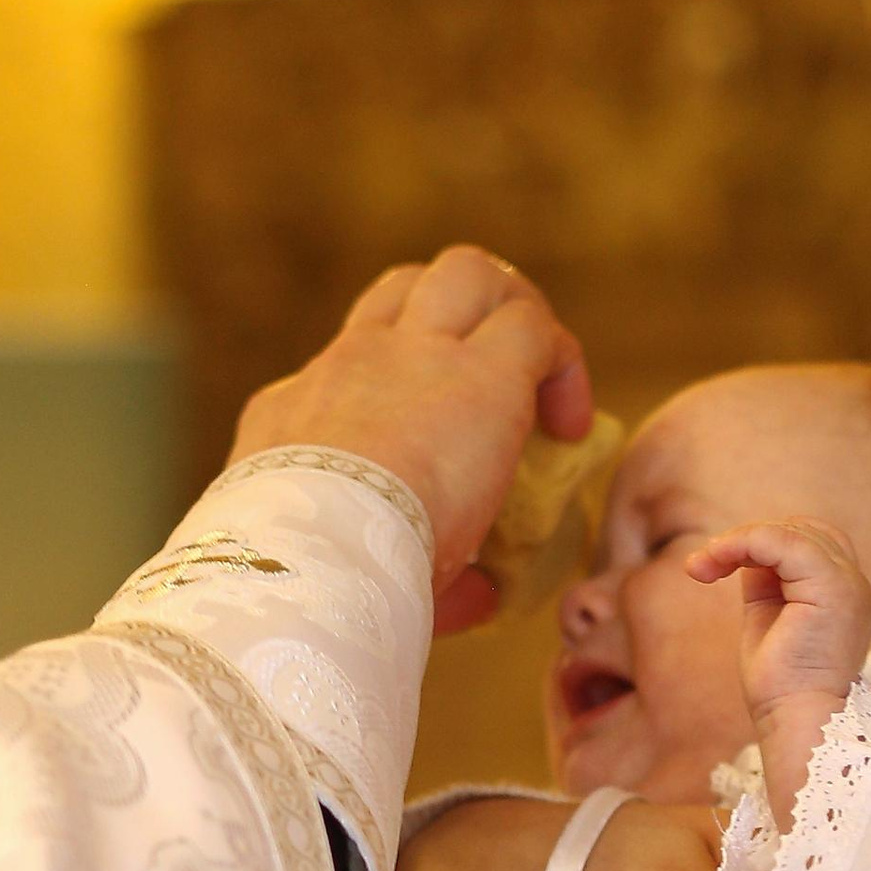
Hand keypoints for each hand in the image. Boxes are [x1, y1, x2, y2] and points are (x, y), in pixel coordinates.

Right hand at [230, 246, 590, 633]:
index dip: (400, 382)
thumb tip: (479, 597)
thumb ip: (420, 575)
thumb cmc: (320, 582)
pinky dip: (562, 364)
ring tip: (540, 380)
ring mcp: (416, 353)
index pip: (350, 362)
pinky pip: (535, 328)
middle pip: (407, 288)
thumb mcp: (348, 567)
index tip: (431, 442)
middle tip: (496, 376)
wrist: (316, 558)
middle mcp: (353, 362)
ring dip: (512, 313)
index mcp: (298, 412)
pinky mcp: (485, 371)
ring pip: (467, 274)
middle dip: (460, 313)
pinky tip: (571, 426)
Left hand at [688, 517, 870, 818]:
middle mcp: (854, 583)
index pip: (810, 541)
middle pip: (802, 529)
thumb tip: (746, 551)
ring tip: (704, 566)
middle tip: (706, 566)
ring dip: (739, 540)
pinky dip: (743, 543)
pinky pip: (784, 543)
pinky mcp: (833, 587)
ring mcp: (848, 583)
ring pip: (791, 531)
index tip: (718, 568)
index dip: (764, 544)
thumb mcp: (768, 618)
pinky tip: (714, 562)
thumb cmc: (780, 688)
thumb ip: (766, 581)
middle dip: (750, 539)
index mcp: (842, 593)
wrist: (796, 722)